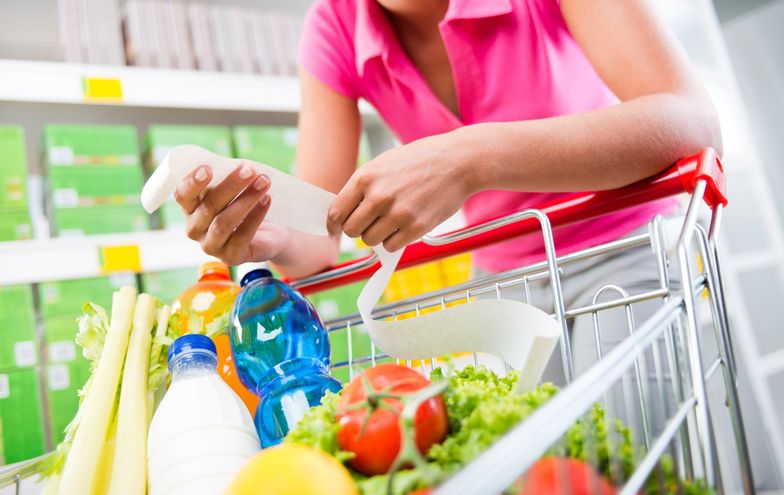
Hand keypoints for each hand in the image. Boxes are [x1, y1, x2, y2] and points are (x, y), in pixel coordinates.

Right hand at [174, 163, 290, 264]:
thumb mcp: (232, 190)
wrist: (268, 234)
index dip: (192, 183)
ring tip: (264, 182)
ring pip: (224, 222)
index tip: (208, 168)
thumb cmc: (244, 205)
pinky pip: (242, 236)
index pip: (182, 196)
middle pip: (208, 207)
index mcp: (190, 209)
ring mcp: (211, 246)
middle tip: (250, 170)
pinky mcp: (231, 257)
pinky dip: (255, 216)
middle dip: (231, 186)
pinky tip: (266, 200)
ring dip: (246, 199)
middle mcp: (195, 230)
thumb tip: (240, 166)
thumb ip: (227, 179)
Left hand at [326, 132, 476, 251]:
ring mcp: (398, 213)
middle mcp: (378, 196)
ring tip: (391, 221)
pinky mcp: (416, 227)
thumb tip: (344, 212)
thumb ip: (363, 187)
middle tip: (370, 223)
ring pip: (370, 241)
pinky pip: (390, 246)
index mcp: (365, 178)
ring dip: (377, 236)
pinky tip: (404, 226)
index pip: (336, 212)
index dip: (333, 226)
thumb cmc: (420, 161)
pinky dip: (394, 240)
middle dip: (358, 230)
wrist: (458, 161)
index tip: (335, 231)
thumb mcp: (383, 164)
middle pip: (351, 231)